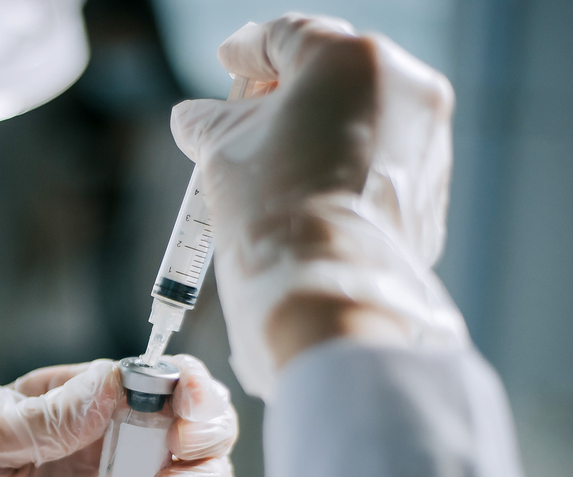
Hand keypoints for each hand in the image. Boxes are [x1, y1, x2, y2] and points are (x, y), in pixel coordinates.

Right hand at [169, 14, 469, 398]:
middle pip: (334, 74)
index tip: (227, 62)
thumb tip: (194, 119)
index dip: (248, 50)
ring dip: (322, 132)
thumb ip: (209, 122)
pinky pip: (382, 168)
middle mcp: (404, 86)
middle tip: (248, 114)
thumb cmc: (269, 211)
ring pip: (364, 120)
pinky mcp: (432, 193)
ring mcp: (428, 140)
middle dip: (288, 92)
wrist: (325, 290)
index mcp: (349, 59)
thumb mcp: (221, 151)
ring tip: (279, 166)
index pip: (288, 37)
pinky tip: (312, 200)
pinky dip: (348, 174)